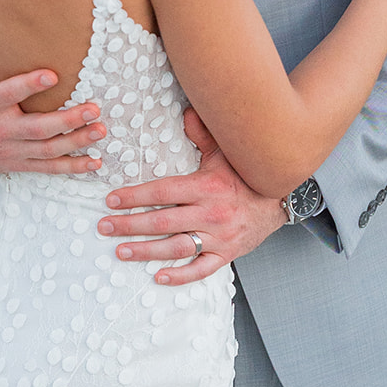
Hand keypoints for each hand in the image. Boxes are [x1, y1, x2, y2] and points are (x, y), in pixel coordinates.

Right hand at [0, 12, 105, 178]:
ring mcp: (11, 150)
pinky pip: (48, 168)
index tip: (53, 75)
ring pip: (47, 149)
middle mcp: (0, 130)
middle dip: (67, 121)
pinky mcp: (18, 163)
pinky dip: (72, 167)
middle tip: (93, 109)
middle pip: (36, 128)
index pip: (8, 94)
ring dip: (77, 142)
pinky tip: (95, 162)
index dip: (29, 86)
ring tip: (100, 130)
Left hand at [96, 108, 286, 286]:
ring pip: (177, 247)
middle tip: (105, 227)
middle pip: (163, 221)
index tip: (112, 199)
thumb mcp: (226, 151)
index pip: (163, 191)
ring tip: (121, 251)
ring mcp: (220, 236)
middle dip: (130, 224)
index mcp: (207, 186)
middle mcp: (212, 212)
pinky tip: (158, 277)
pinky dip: (180, 276)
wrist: (281, 200)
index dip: (136, 195)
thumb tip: (186, 110)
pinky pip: (202, 269)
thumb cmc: (247, 174)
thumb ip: (203, 133)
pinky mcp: (227, 253)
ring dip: (146, 250)